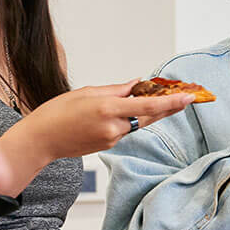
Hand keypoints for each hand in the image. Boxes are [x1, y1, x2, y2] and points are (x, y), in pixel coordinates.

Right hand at [17, 80, 195, 159]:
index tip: (189, 97)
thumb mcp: (87, 92)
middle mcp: (113, 126)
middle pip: (150, 116)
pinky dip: (130, 119)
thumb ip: (116, 90)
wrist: (40, 140)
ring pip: (138, 122)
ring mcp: (112, 138)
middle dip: (170, 107)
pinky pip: (125, 129)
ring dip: (149, 112)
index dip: (172, 102)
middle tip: (187, 97)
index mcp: (108, 109)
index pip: (149, 106)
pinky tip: (127, 112)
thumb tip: (137, 84)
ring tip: (161, 99)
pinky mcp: (108, 145)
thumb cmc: (56, 113)